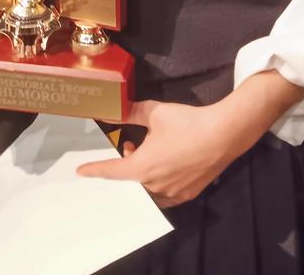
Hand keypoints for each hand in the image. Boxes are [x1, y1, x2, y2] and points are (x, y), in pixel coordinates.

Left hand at [78, 71, 303, 207]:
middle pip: (131, 180)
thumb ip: (131, 112)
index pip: (111, 172)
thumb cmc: (186, 122)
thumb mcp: (155, 112)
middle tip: (130, 144)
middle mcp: (155, 185)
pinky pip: (164, 193)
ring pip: (148, 188)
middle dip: (127, 163)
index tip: (80, 172)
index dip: (95, 170)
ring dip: (143, 172)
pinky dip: (158, 181)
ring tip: (149, 150)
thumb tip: (114, 109)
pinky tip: (168, 162)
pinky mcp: (188, 194)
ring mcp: (172, 193)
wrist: (223, 134)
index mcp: (143, 166)